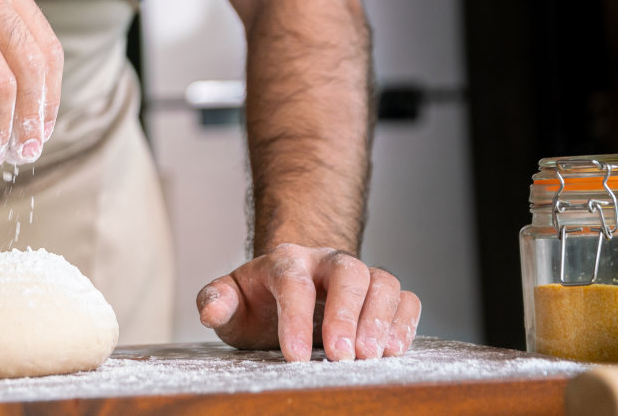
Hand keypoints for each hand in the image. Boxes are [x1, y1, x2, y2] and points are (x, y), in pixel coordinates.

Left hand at [197, 244, 420, 361]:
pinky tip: (393, 351)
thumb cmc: (258, 303)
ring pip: (382, 282)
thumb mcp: (230, 303)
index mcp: (285, 260)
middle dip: (346, 315)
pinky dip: (404, 322)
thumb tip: (211, 311)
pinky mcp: (383, 294)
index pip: (292, 282)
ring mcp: (360, 275)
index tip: (295, 357)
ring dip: (380, 319)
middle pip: (346, 273)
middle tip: (342, 356)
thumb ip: (216, 302)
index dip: (294, 319)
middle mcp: (326, 261)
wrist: (286, 294)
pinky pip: (405, 299)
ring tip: (371, 357)